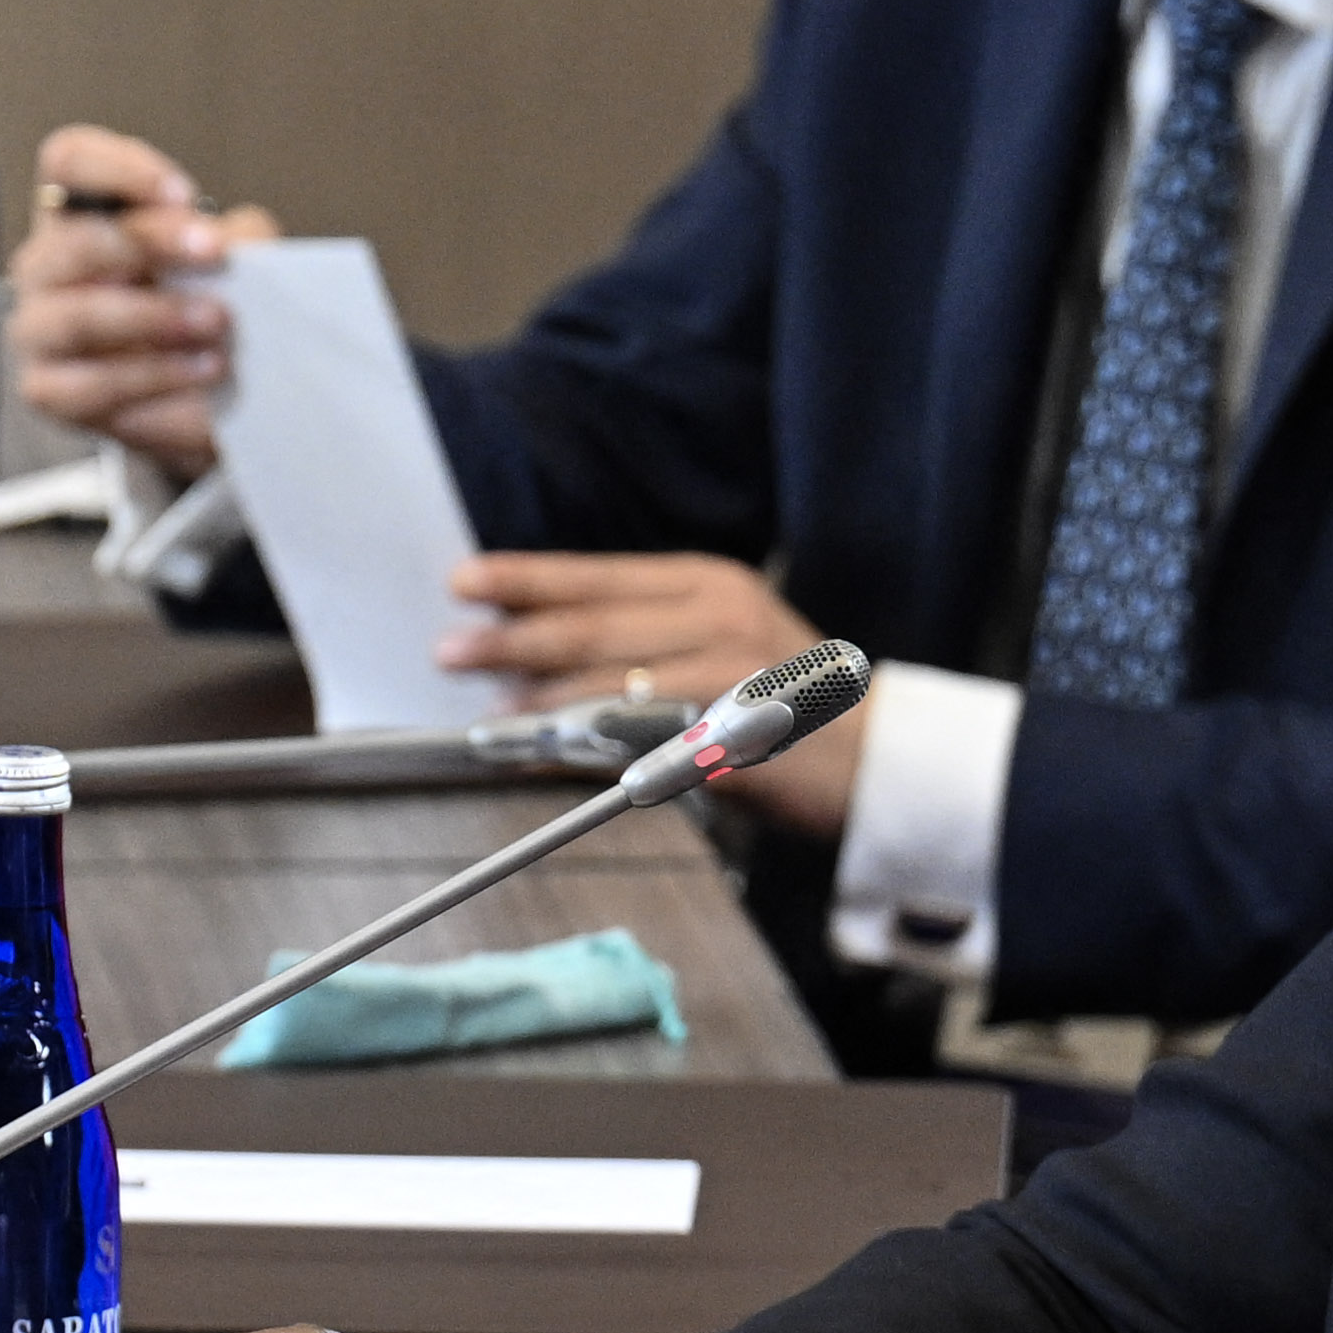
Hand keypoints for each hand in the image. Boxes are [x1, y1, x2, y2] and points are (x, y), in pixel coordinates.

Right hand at [6, 122, 281, 473]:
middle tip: (215, 253)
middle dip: (150, 242)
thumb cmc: (201, 302)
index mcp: (78, 212)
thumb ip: (232, 238)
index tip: (184, 194)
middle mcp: (45, 265)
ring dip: (154, 317)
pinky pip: (91, 386)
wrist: (200, 390)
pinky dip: (154, 379)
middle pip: (76, 240)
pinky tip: (202, 374)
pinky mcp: (47, 391)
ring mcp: (37, 329)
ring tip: (216, 323)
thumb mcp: (227, 258)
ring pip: (78, 317)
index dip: (121, 171)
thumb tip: (235, 244)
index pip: (69, 161)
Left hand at [436, 553, 855, 835]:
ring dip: (539, 699)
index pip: (600, 574)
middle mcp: (720, 615)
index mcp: (710, 583)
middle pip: (595, 623)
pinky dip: (584, 747)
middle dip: (514, 637)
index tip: (465, 580)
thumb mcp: (721, 640)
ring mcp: (731, 674)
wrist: (882, 758)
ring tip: (487, 712)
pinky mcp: (735, 734)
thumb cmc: (787, 704)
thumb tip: (537, 651)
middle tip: (450, 649)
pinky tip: (543, 752)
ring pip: (612, 682)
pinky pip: (641, 738)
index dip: (528, 578)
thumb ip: (643, 637)